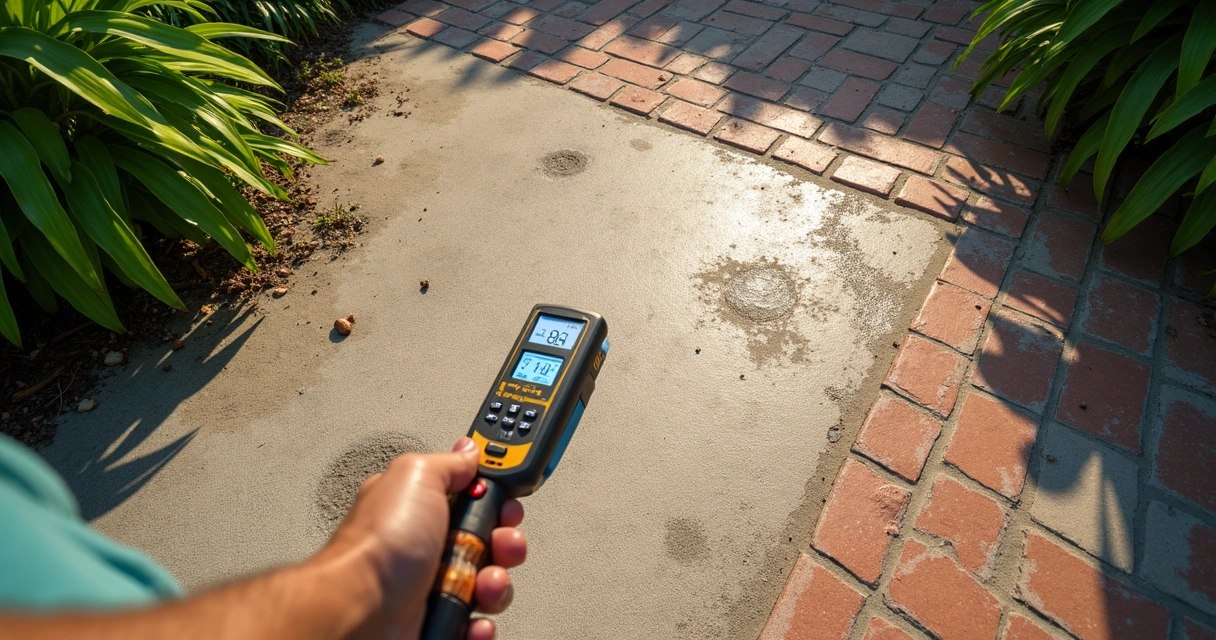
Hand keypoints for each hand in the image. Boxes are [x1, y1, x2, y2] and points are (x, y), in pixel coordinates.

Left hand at [320, 438, 525, 639]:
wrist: (361, 610)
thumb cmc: (379, 544)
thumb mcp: (417, 476)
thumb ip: (448, 463)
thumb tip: (469, 452)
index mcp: (423, 506)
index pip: (474, 495)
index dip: (497, 497)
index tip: (508, 502)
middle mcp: (429, 545)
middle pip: (490, 539)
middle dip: (505, 542)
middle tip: (499, 543)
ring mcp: (433, 585)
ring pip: (489, 582)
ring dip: (496, 583)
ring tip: (483, 585)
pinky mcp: (437, 619)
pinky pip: (476, 621)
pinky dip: (481, 623)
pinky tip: (472, 616)